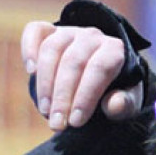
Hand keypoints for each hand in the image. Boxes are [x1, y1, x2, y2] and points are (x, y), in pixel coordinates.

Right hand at [21, 22, 141, 130]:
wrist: (101, 74)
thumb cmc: (114, 90)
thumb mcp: (127, 101)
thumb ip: (125, 104)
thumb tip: (113, 105)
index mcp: (115, 50)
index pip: (100, 69)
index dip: (86, 96)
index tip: (76, 122)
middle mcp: (92, 36)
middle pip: (73, 62)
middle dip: (63, 96)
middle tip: (57, 124)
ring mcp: (69, 31)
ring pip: (52, 50)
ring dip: (45, 83)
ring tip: (46, 111)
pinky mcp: (48, 30)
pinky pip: (34, 31)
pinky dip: (29, 48)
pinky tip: (30, 72)